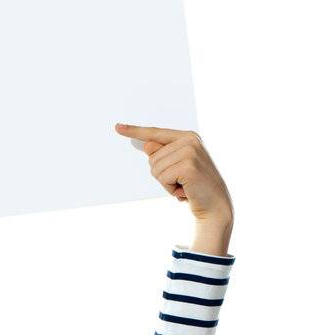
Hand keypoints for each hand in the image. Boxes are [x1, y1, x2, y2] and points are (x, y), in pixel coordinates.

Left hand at [114, 124, 233, 233]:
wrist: (216, 206)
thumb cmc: (195, 188)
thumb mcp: (176, 169)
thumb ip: (163, 155)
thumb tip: (147, 145)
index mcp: (188, 137)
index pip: (155, 133)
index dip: (135, 131)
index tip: (117, 127)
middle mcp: (190, 140)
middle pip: (152, 157)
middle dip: (162, 175)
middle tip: (181, 183)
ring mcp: (190, 151)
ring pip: (155, 168)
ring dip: (166, 184)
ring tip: (184, 186)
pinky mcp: (188, 166)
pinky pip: (162, 178)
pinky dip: (169, 189)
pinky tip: (184, 191)